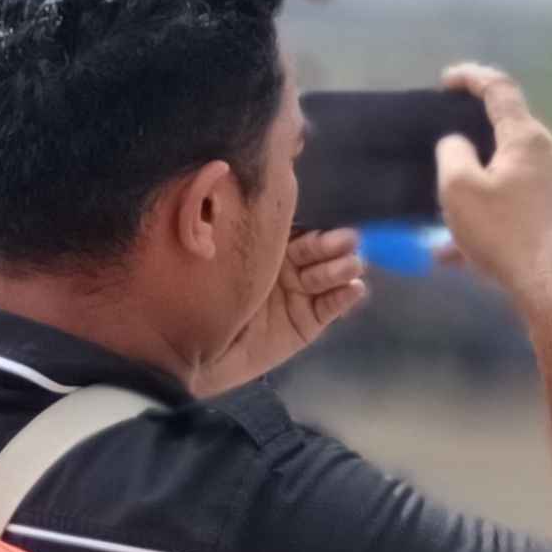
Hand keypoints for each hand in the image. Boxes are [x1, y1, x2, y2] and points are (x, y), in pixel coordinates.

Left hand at [198, 227, 365, 393]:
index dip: (314, 232)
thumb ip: (254, 239)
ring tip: (352, 266)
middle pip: (315, 253)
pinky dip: (344, 298)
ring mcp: (297, 297)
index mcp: (263, 249)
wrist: (197, 351)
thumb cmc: (206, 299)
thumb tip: (270, 200)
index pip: (296, 234)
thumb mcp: (227, 263)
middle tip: (349, 242)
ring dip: (341, 270)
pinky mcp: (306, 325)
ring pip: (326, 278)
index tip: (330, 228)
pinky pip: (329, 308)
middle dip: (333, 247)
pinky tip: (354, 289)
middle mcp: (284, 270)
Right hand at [434, 62, 551, 298]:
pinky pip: (516, 200)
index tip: (447, 80)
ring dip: (477, 186)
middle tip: (443, 149)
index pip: (500, 90)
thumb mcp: (459, 189)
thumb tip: (456, 143)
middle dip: (473, 139)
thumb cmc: (502, 231)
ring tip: (445, 214)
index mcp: (527, 138)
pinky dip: (489, 212)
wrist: (551, 283)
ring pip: (509, 171)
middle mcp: (550, 152)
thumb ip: (452, 154)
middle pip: (507, 131)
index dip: (472, 77)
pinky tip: (459, 251)